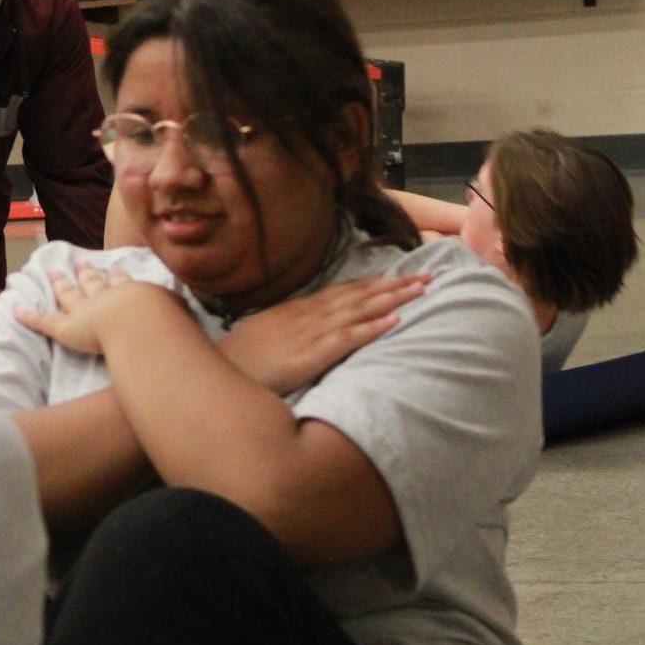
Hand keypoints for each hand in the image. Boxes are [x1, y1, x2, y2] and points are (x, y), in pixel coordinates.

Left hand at [17, 260, 174, 357]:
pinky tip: (16, 310)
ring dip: (61, 284)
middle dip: (86, 272)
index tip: (114, 268)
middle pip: (93, 282)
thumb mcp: (180, 311)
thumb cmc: (163, 320)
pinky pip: (44, 321)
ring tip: (54, 273)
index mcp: (132, 292)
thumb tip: (193, 311)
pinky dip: (29, 316)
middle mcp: (106, 297)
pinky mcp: (66, 328)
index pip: (122, 282)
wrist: (140, 322)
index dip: (117, 275)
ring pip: (69, 295)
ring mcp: (84, 310)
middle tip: (80, 261)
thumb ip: (181, 310)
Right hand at [220, 271, 430, 395]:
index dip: (374, 283)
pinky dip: (373, 327)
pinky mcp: (311, 355)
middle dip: (394, 284)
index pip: (343, 291)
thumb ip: (287, 328)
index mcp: (297, 310)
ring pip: (360, 310)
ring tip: (421, 289)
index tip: (400, 275)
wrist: (217, 371)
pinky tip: (396, 320)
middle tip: (428, 274)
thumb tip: (304, 328)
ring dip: (393, 298)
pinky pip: (348, 339)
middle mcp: (308, 315)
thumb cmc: (238, 359)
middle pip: (358, 295)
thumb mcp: (263, 334)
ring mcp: (310, 333)